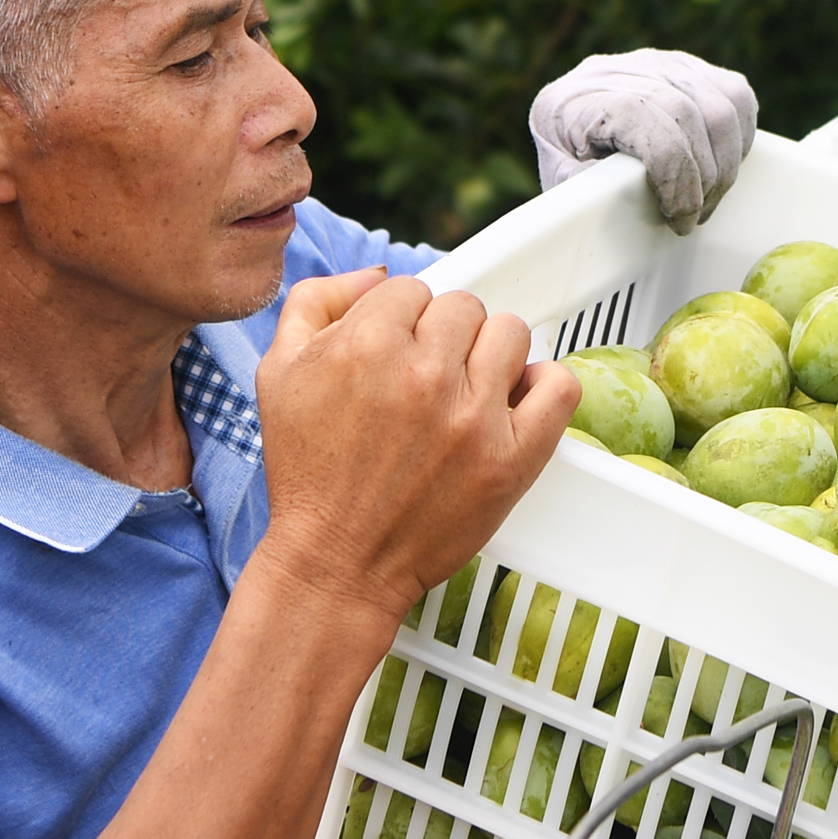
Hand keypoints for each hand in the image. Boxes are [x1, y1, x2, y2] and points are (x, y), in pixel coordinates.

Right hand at [250, 266, 579, 628]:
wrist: (336, 563)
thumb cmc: (307, 472)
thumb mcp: (278, 372)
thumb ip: (316, 301)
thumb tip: (376, 274)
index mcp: (366, 343)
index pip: (411, 289)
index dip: (401, 322)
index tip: (396, 356)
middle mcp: (424, 373)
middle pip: (464, 307)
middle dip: (443, 337)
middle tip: (426, 380)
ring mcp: (473, 418)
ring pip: (511, 334)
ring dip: (490, 356)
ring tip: (467, 391)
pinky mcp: (511, 460)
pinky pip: (559, 387)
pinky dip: (544, 386)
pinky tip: (515, 402)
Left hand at [529, 48, 758, 231]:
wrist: (568, 126)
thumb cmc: (566, 163)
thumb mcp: (556, 183)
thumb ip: (583, 189)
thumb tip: (619, 196)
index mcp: (576, 98)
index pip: (643, 114)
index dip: (673, 170)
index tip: (676, 214)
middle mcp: (619, 70)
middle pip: (687, 112)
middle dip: (702, 178)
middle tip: (692, 218)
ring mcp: (658, 63)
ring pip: (720, 106)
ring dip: (724, 165)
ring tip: (706, 201)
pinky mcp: (689, 66)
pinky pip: (736, 95)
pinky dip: (739, 138)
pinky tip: (719, 168)